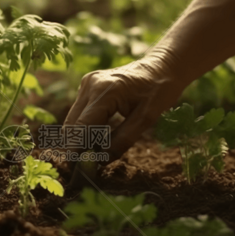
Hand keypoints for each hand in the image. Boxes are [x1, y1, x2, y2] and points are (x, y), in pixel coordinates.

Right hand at [63, 57, 185, 162]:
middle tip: (81, 168)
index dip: (76, 150)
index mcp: (105, 91)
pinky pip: (79, 113)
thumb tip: (101, 160)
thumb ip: (123, 140)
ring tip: (89, 157)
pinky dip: (84, 129)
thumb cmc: (159, 90)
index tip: (73, 169)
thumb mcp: (146, 118)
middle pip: (73, 124)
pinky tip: (94, 141)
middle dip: (74, 147)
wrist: (162, 66)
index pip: (82, 127)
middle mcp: (90, 85)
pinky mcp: (87, 86)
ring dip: (78, 139)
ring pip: (73, 120)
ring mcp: (87, 83)